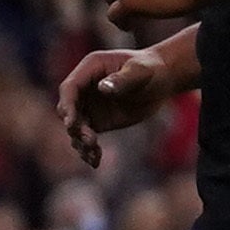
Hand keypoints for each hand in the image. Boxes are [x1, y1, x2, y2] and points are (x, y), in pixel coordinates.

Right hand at [56, 41, 179, 158]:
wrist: (162, 80)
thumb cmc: (151, 68)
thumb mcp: (140, 71)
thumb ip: (122, 80)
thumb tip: (102, 88)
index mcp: (89, 69)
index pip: (69, 88)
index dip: (67, 105)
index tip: (71, 123)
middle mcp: (83, 89)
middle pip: (68, 110)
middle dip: (75, 126)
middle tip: (90, 140)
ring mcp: (89, 106)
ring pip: (75, 127)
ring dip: (80, 141)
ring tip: (93, 154)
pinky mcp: (98, 121)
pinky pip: (87, 137)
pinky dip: (89, 150)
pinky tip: (95, 161)